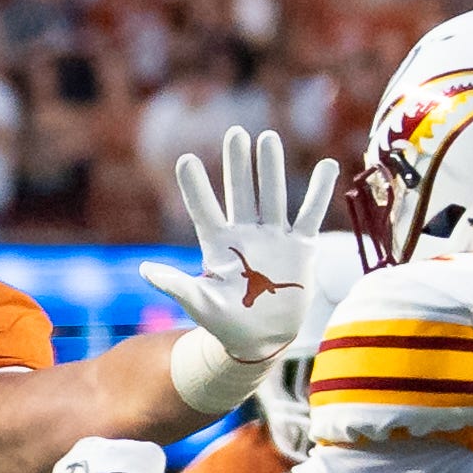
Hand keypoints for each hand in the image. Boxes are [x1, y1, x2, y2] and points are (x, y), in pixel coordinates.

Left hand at [139, 128, 338, 368]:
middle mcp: (246, 235)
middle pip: (241, 192)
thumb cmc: (224, 323)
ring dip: (271, 169)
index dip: (195, 187)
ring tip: (269, 138)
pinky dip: (319, 193)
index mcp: (219, 245)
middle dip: (238, 164)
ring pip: (273, 196)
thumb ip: (176, 285)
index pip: (205, 210)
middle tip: (236, 133)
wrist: (260, 339)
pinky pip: (310, 215)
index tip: (185, 159)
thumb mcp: (199, 304)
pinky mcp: (300, 248)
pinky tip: (327, 166)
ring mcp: (274, 238)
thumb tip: (145, 270)